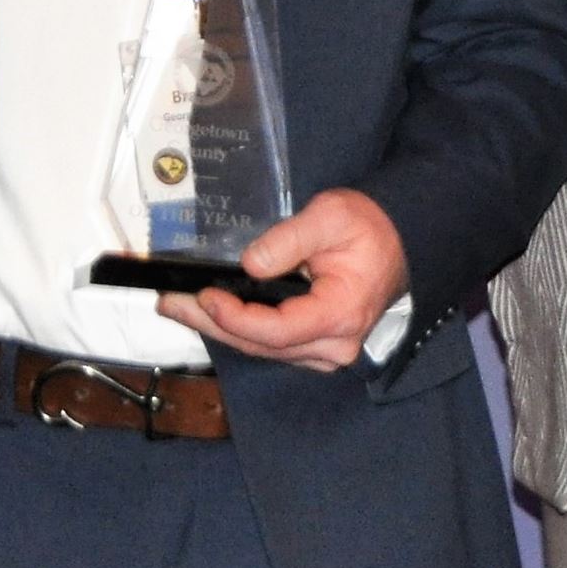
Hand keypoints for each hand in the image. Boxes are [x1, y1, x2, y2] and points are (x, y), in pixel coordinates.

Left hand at [157, 188, 408, 371]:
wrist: (396, 239)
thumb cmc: (366, 226)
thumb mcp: (330, 217)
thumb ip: (289, 239)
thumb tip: (249, 264)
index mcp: (340, 314)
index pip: (276, 331)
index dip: (235, 317)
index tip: (204, 294)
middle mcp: (334, 345)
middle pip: (261, 345)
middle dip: (211, 323)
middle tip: (170, 302)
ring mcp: (324, 350)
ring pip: (261, 348)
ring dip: (218, 327)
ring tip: (177, 305)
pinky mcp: (314, 344)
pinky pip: (269, 343)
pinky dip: (237, 327)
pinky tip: (209, 311)